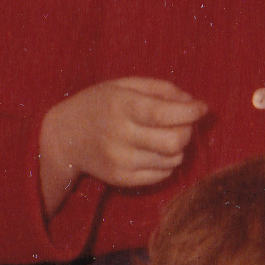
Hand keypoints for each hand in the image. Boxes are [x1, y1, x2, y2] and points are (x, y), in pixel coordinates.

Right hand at [37, 77, 205, 215]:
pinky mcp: (121, 179)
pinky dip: (166, 162)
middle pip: (174, 142)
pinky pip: (162, 175)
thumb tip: (194, 104)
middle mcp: (119, 135)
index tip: (201, 108)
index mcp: (121, 106)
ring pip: (172, 160)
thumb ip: (161, 89)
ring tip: (162, 136)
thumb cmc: (100, 104)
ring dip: (177, 148)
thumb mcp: (125, 85)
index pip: (163, 114)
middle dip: (187, 132)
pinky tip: (152, 151)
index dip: (190, 112)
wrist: (64, 136)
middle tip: (181, 124)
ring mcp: (120, 161)